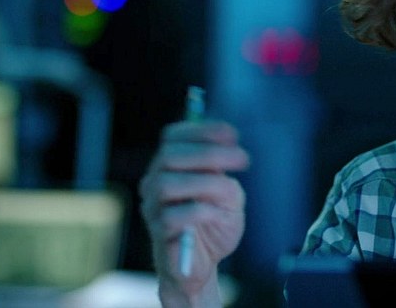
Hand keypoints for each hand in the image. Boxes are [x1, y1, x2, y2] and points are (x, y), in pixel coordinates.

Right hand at [139, 120, 248, 305]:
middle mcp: (155, 182)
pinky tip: (217, 213)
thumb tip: (227, 152)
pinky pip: (171, 216)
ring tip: (228, 190)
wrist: (202, 265)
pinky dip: (200, 211)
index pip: (173, 136)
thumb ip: (223, 174)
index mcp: (170, 166)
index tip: (232, 135)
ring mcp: (152, 207)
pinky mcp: (158, 233)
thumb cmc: (213, 224)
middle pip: (169, 155)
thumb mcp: (228, 194)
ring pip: (165, 184)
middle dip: (209, 153)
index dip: (201, 130)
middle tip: (242, 159)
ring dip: (204, 182)